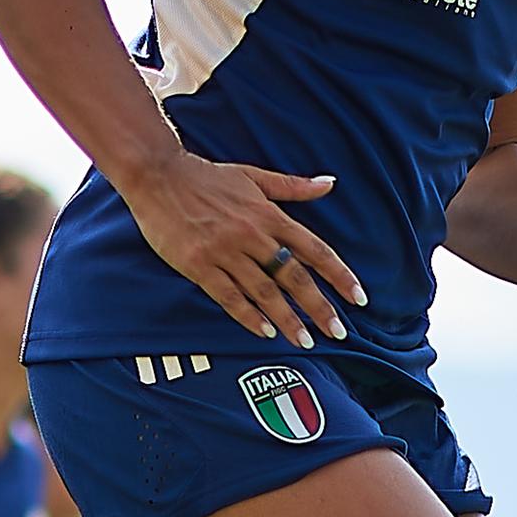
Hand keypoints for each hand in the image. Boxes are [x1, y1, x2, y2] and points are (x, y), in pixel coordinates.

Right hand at [122, 149, 364, 345]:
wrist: (158, 176)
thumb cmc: (207, 177)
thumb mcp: (254, 176)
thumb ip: (294, 186)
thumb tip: (330, 183)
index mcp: (269, 214)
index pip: (315, 250)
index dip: (339, 275)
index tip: (358, 298)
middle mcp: (252, 235)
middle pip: (294, 277)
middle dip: (319, 307)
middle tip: (338, 332)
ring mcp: (224, 252)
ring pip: (264, 291)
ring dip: (287, 319)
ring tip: (305, 341)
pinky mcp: (199, 265)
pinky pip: (228, 296)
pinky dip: (248, 315)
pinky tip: (265, 332)